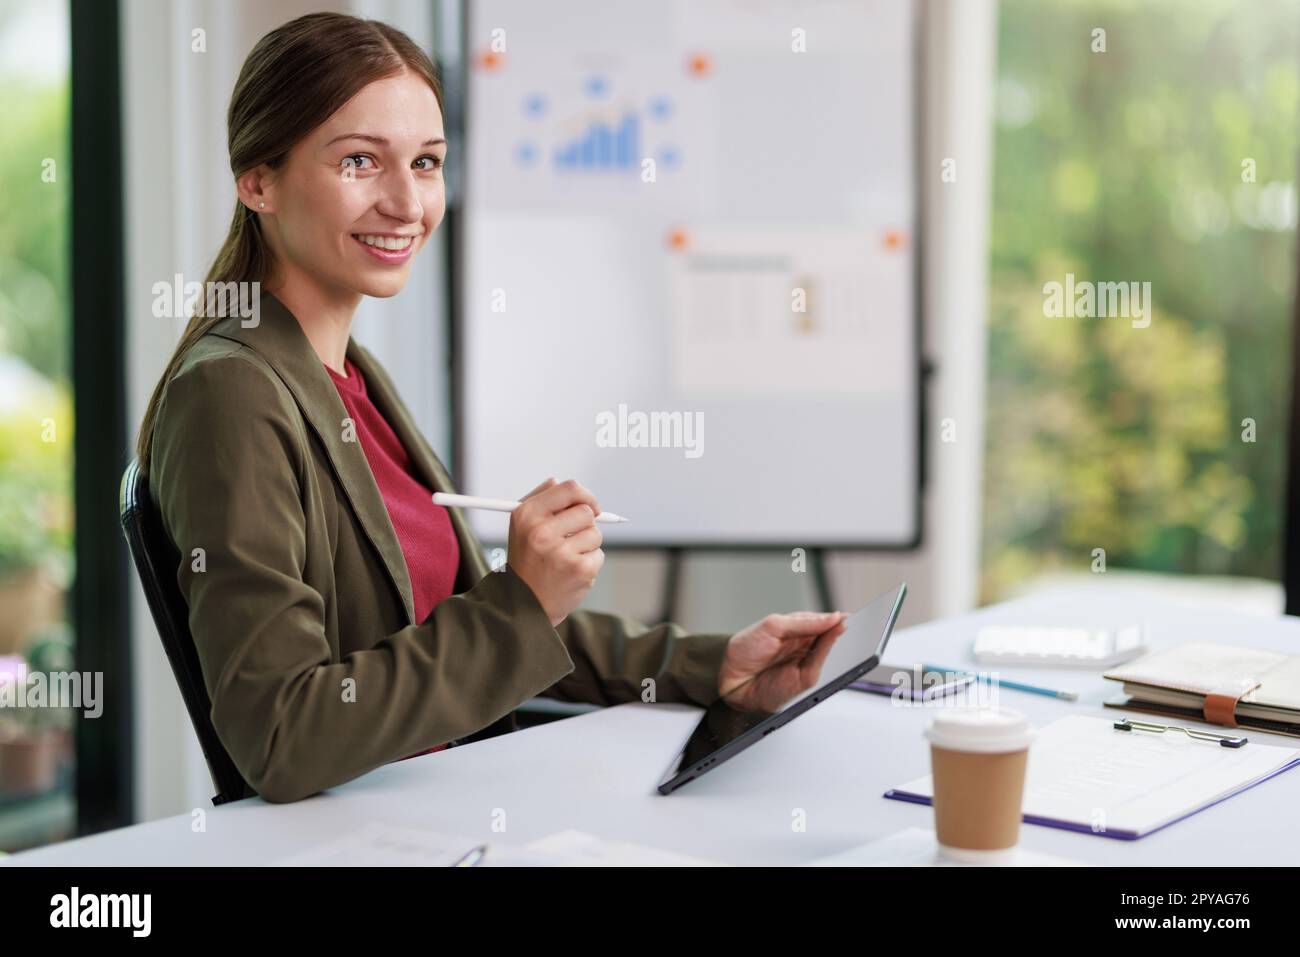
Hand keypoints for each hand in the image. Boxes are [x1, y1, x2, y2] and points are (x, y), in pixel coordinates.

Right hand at [506, 477, 604, 627]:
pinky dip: (590, 562)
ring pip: (595, 533)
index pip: (569, 489)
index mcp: (527, 515)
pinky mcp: (578, 570)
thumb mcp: (522, 525)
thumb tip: (558, 481)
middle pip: (587, 511)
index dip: (586, 495)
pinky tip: (572, 572)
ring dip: (587, 544)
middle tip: (572, 538)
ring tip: (567, 558)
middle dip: (585, 523)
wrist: (524, 603)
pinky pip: (599, 554)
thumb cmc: (527, 559)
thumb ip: (540, 499)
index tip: (592, 506)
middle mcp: (541, 532)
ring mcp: (560, 552)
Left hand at [716, 611, 847, 712]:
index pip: (822, 623)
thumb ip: (803, 622)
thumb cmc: (746, 651)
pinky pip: (821, 663)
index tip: (849, 614)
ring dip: (839, 639)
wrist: (729, 678)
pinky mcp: (805, 679)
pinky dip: (828, 651)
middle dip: (842, 629)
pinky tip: (832, 639)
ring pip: (830, 650)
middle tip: (852, 620)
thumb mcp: (773, 626)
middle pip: (830, 637)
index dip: (836, 618)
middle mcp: (804, 647)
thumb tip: (832, 617)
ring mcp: (805, 663)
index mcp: (797, 632)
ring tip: (845, 626)